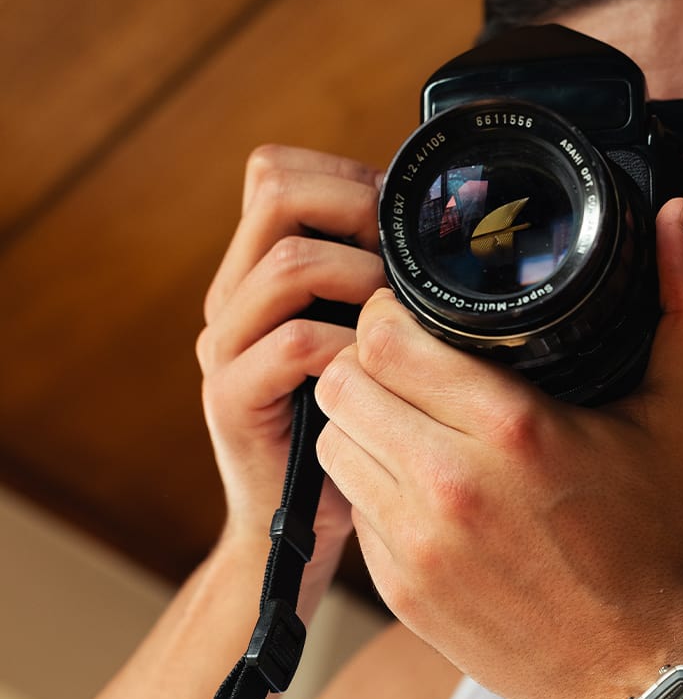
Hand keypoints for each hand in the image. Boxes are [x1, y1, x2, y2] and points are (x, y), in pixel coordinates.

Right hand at [195, 145, 388, 567]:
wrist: (289, 525)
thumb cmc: (344, 431)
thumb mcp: (361, 345)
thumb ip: (375, 290)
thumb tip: (442, 240)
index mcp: (258, 274)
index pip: (276, 173)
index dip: (344, 176)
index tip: (398, 215)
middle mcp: (232, 298)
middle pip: (273, 191)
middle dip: (355, 205)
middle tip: (400, 253)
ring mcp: (224, 345)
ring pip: (288, 265)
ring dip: (361, 276)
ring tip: (396, 314)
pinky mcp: (231, 397)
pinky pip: (293, 343)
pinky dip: (347, 345)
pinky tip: (377, 367)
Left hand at [314, 199, 682, 698]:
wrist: (629, 668)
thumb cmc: (652, 544)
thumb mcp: (679, 419)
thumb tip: (674, 222)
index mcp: (513, 431)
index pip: (386, 337)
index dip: (388, 314)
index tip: (414, 319)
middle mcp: (450, 485)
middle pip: (344, 381)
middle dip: (368, 362)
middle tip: (410, 368)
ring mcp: (415, 543)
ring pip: (332, 441)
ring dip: (361, 421)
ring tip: (410, 422)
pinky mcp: (397, 587)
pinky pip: (350, 506)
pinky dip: (372, 485)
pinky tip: (420, 488)